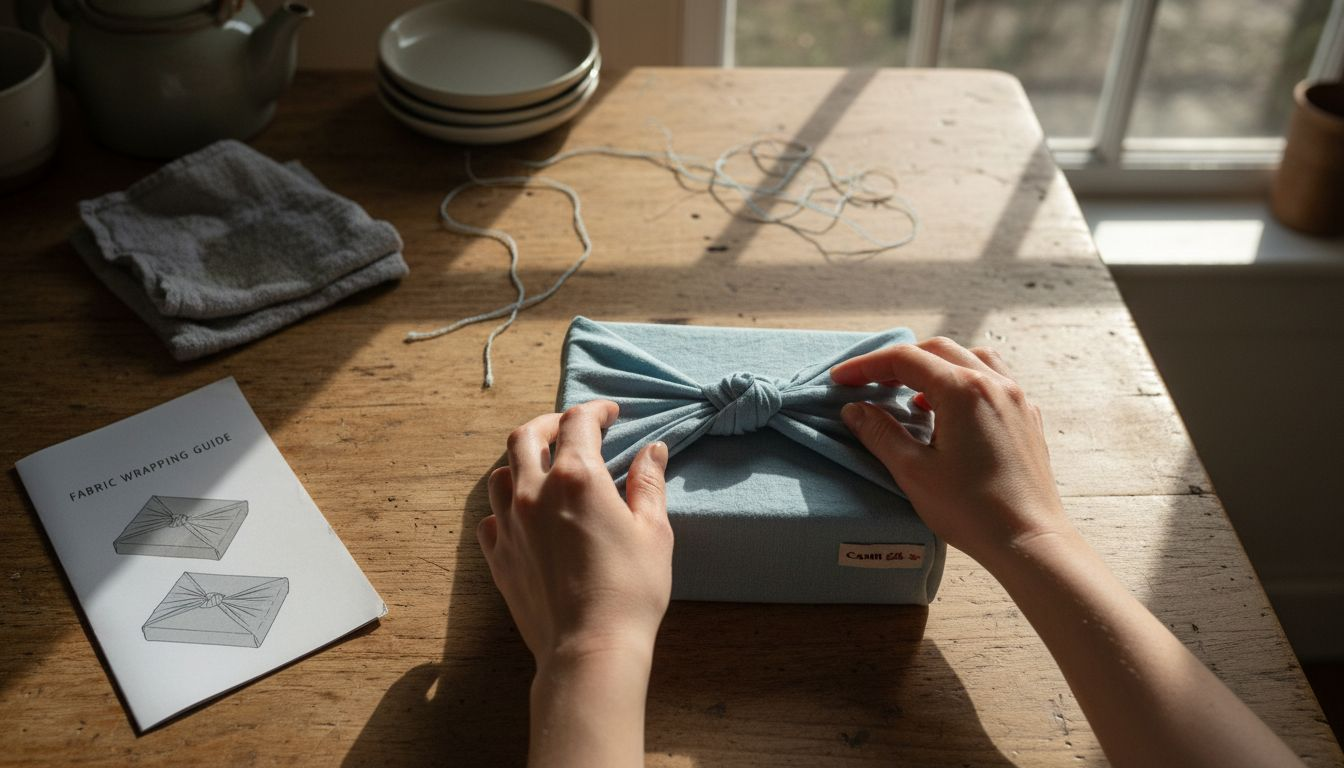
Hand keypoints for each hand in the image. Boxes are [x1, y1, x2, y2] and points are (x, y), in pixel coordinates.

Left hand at [478, 400, 672, 670]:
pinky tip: (523, 516)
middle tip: (570, 429)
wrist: (590, 648)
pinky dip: (505, 507)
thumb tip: (652, 451)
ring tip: (543, 469)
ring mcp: (510, 525)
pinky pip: (491, 518)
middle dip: (549, 424)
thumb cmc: (630, 590)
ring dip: (521, 462)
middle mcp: (534, 492)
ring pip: (500, 473)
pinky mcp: (499, 557)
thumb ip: (648, 483)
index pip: (578, 422)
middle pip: (526, 435)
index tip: (609, 414)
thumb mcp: (654, 531)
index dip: (595, 411)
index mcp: (577, 478)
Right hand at [831, 337, 1069, 568]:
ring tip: (910, 394)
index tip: (841, 379)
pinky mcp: (1027, 417)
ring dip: (934, 366)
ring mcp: (1016, 398)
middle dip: (898, 362)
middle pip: (937, 350)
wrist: (1029, 540)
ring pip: (969, 358)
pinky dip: (962, 381)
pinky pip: (992, 380)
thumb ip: (880, 433)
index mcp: (964, 391)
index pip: (905, 360)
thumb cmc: (972, 510)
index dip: (867, 366)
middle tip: (868, 382)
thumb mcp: (913, 472)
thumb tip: (855, 409)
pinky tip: (948, 411)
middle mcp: (994, 383)